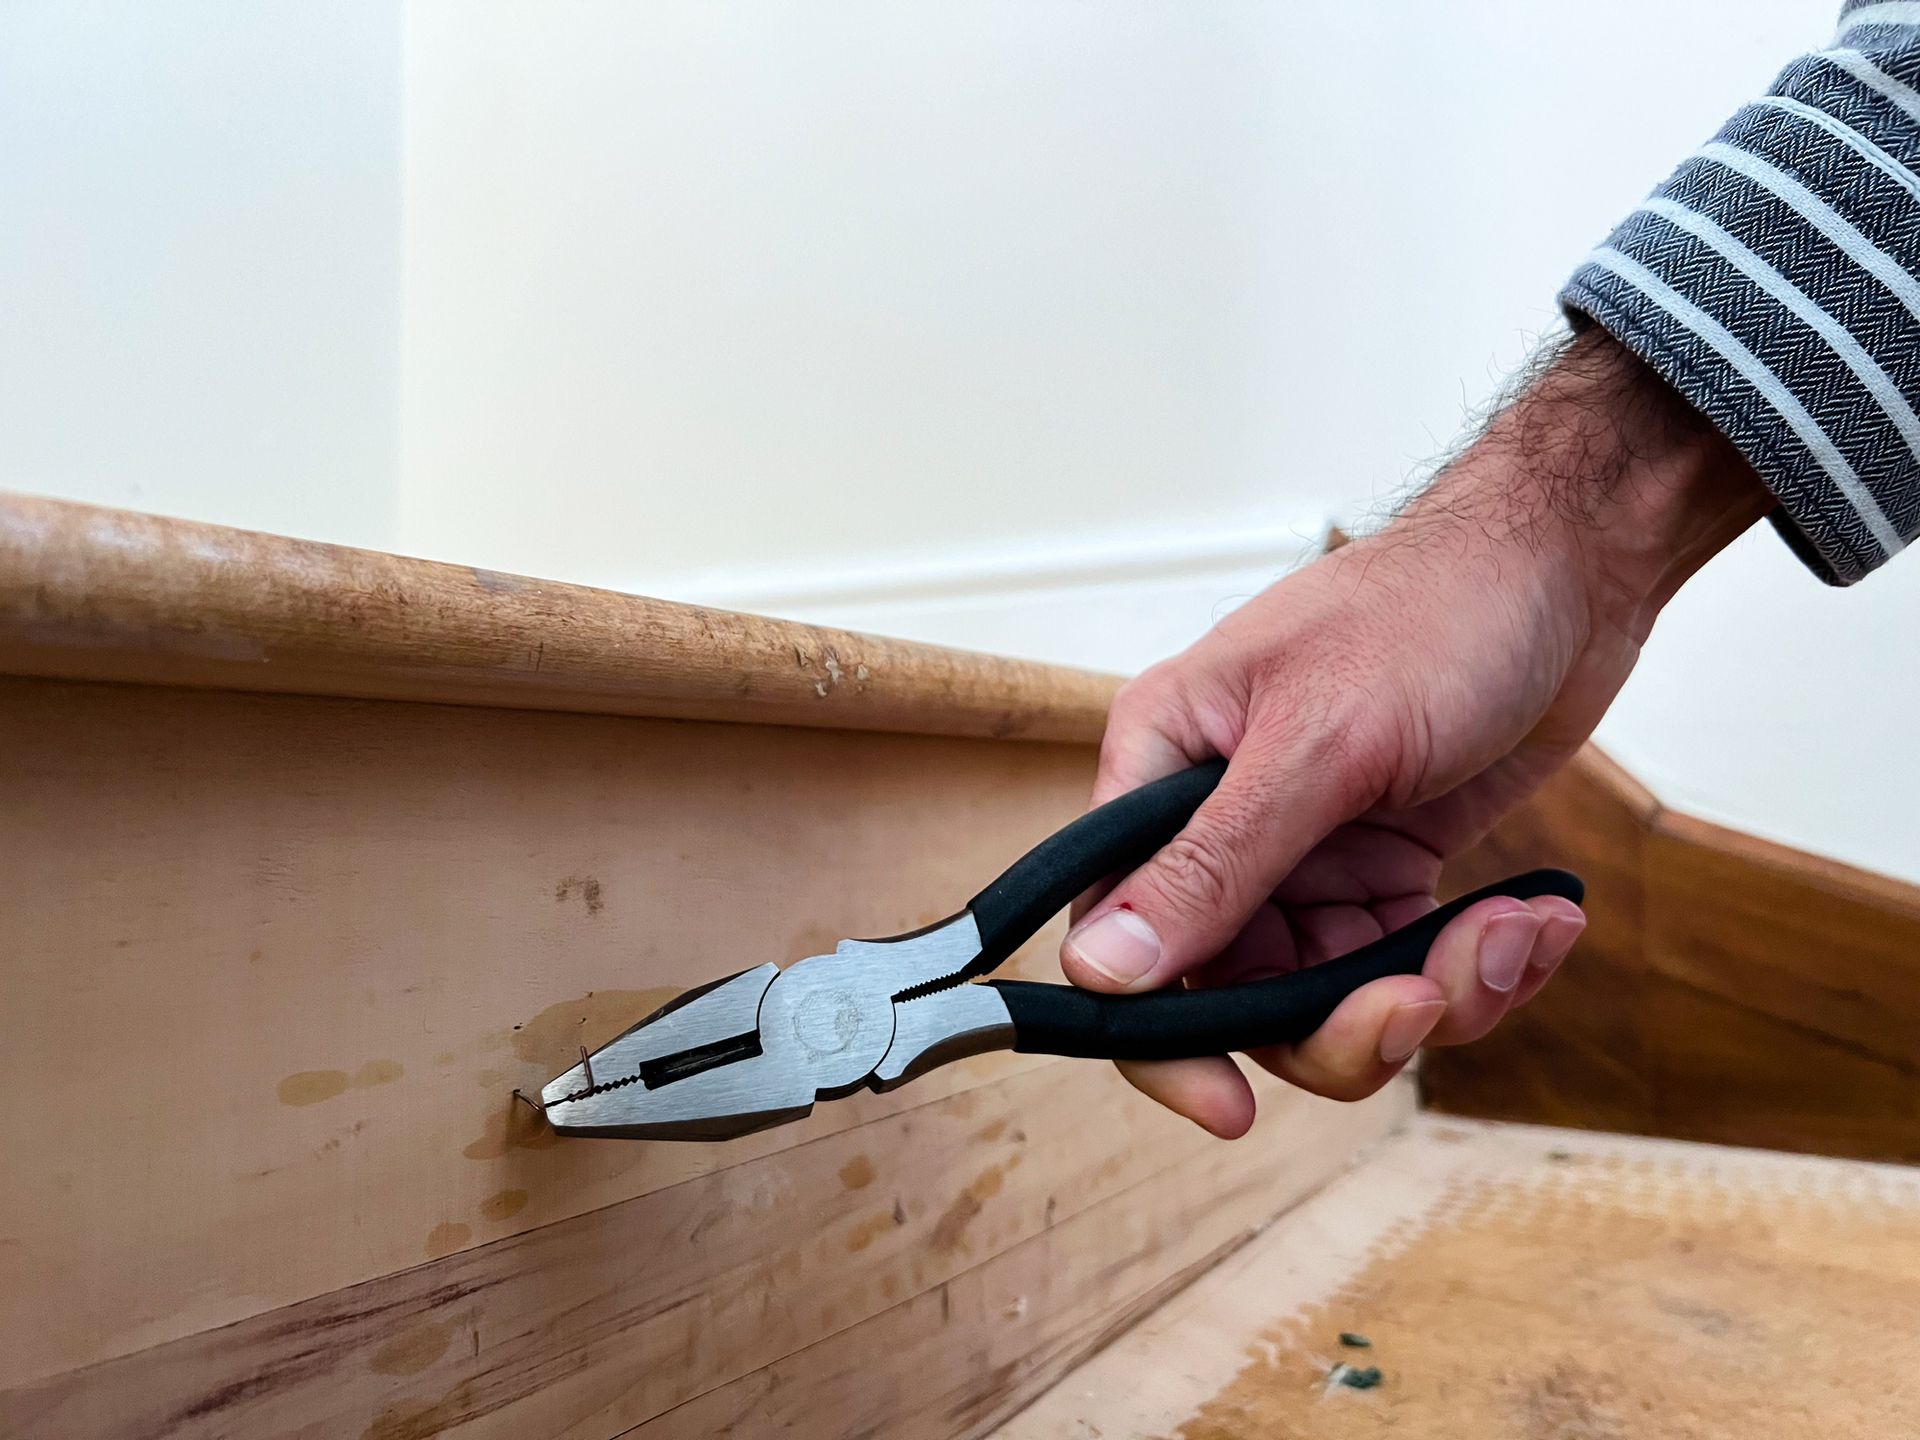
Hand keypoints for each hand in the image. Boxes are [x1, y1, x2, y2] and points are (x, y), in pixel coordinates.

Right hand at [1061, 331, 1771, 1135]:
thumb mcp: (1318, 743)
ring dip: (1432, 993)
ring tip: (1511, 935)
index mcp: (1163, 769)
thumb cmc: (1434, 610)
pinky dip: (1477, 964)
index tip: (1232, 1106)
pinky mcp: (1385, 869)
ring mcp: (1306, 852)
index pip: (1118, 938)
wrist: (1571, 569)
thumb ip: (1210, 866)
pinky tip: (1536, 917)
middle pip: (1237, 994)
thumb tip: (1098, 969)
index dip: (1166, 1037)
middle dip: (1340, 1021)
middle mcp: (1219, 822)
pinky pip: (1405, 967)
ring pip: (1330, 997)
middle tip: (1421, 1003)